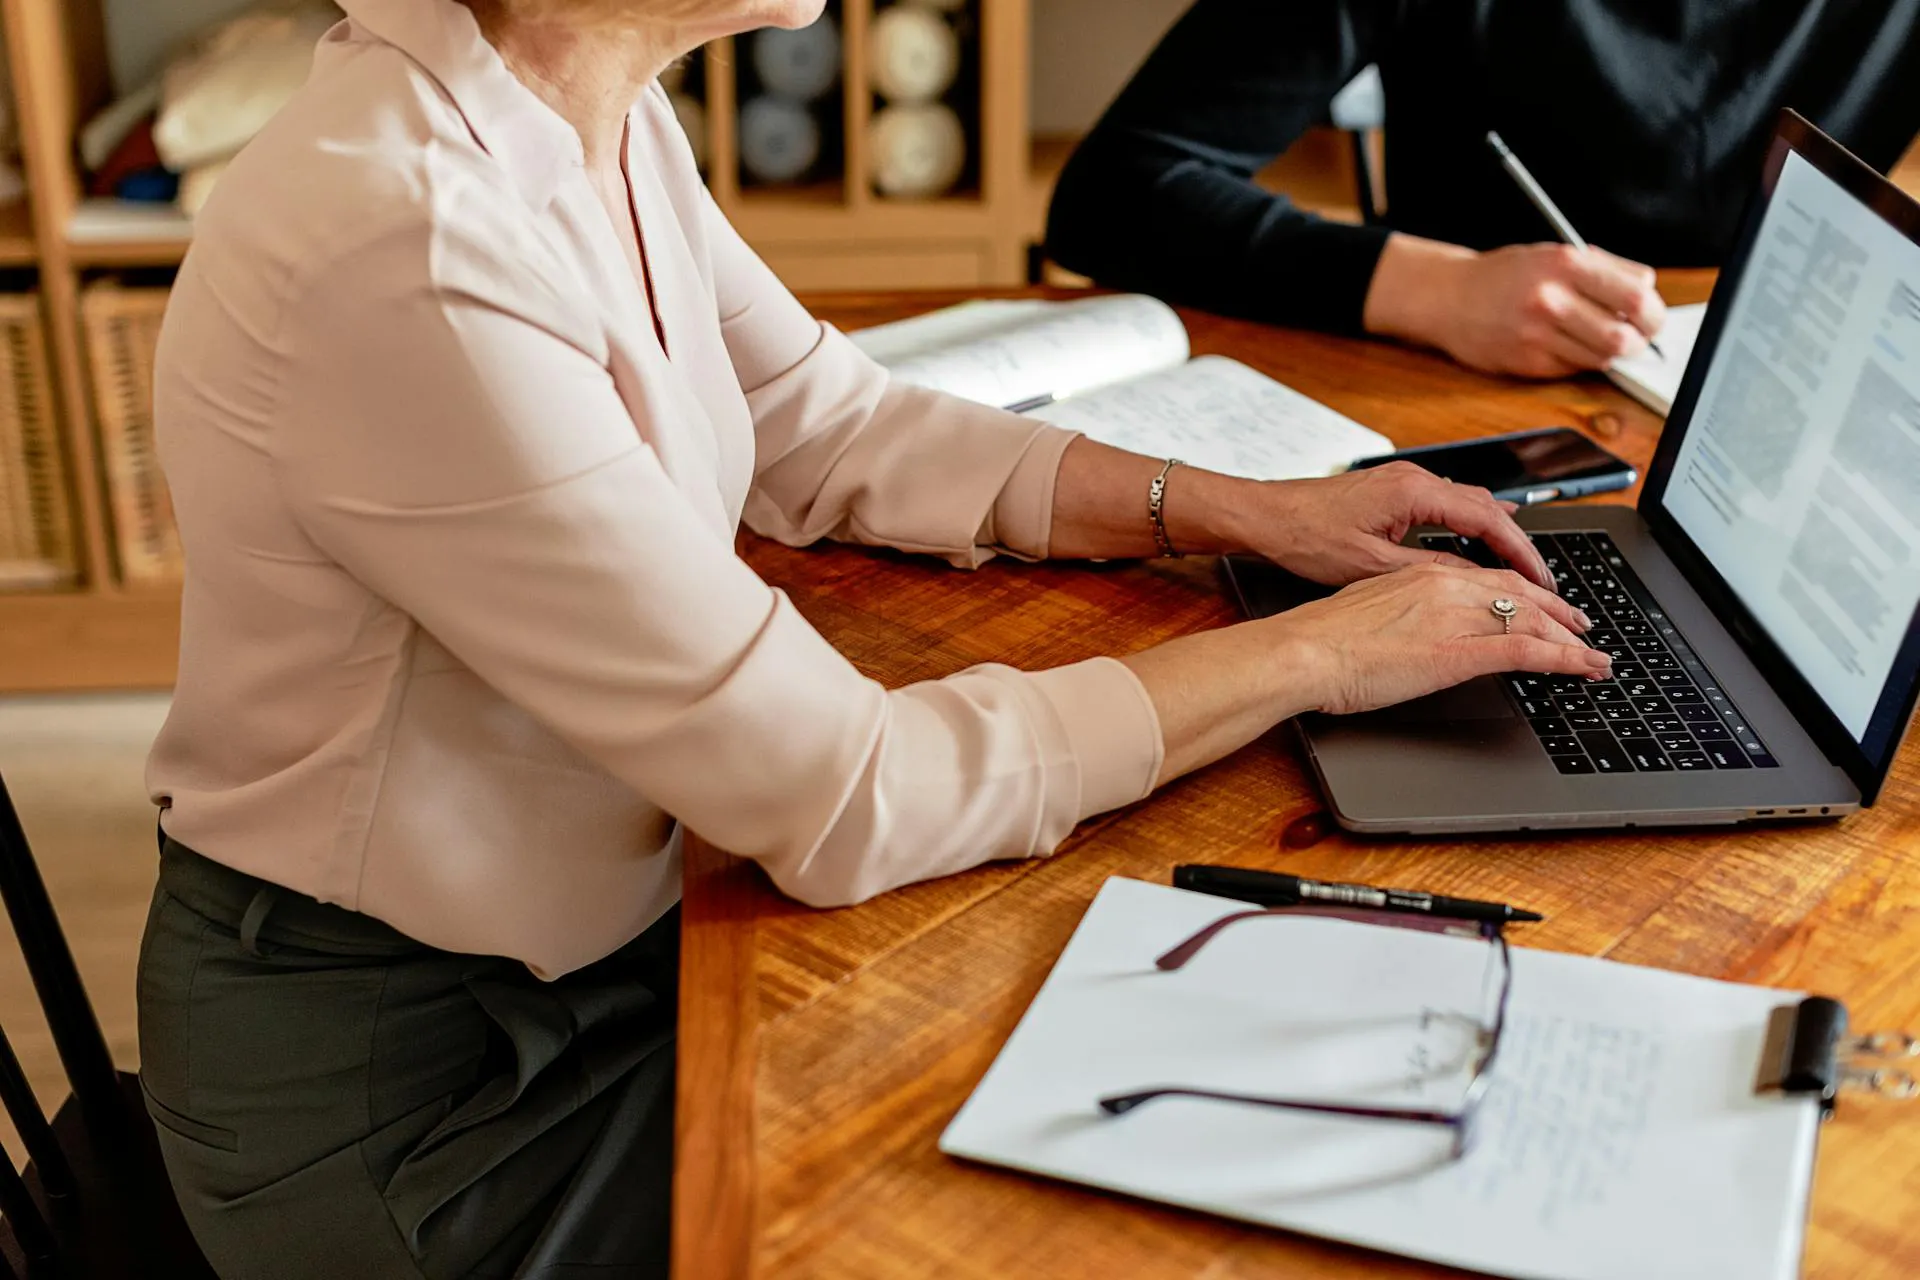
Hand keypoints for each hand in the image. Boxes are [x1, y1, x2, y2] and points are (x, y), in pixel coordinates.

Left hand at [1233, 460, 1558, 590]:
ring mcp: (1403, 481)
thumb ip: (1428, 572)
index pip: (1489, 519)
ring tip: (1518, 569)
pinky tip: (1476, 544)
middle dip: (1517, 545)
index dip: (1521, 553)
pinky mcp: (1391, 490)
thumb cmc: (1304, 537)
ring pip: (1468, 504)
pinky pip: (1446, 504)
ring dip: (1495, 534)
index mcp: (1414, 492)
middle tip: (1541, 581)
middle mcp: (1414, 478)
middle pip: (1487, 508)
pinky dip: (1468, 526)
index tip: (1542, 579)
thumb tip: (1473, 583)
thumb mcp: (1371, 567)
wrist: (1263, 516)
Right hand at [1268, 561, 1609, 715]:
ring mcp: (1454, 617)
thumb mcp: (1367, 613)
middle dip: (1557, 611)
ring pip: (1531, 620)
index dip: (1525, 593)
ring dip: (1571, 637)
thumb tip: (1413, 630)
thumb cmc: (1320, 640)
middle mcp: (1444, 586)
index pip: (1488, 579)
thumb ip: (1401, 614)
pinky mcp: (1458, 651)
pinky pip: (1526, 651)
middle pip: (1519, 594)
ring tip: (1594, 654)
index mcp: (1420, 575)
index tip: (1541, 606)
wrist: (1301, 651)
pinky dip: (1564, 658)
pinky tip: (1584, 667)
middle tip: (1581, 627)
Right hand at [1365, 235, 1666, 378]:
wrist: (1448, 297)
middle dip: (1641, 339)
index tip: (1649, 314)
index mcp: (1565, 264)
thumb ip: (1601, 270)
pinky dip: (1580, 361)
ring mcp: (1538, 334)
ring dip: (1611, 353)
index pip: (1637, 294)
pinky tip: (1566, 345)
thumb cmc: (1506, 275)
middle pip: (1626, 334)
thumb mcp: (1553, 254)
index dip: (1652, 309)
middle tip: (1637, 336)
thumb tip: (1648, 294)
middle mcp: (1552, 299)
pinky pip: (1574, 368)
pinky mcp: (1527, 362)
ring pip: (1603, 357)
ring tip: (1601, 340)